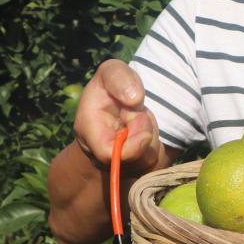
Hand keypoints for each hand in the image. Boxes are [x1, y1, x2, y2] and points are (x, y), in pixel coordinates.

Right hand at [73, 59, 163, 173]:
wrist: (114, 109)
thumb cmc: (111, 88)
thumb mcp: (112, 72)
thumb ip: (120, 78)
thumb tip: (134, 99)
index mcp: (88, 130)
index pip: (109, 154)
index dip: (132, 142)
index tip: (141, 118)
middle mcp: (98, 155)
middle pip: (133, 159)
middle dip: (145, 133)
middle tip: (141, 115)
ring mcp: (115, 166)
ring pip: (146, 162)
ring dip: (152, 137)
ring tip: (139, 122)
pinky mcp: (132, 171)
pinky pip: (153, 165)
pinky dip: (155, 147)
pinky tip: (144, 133)